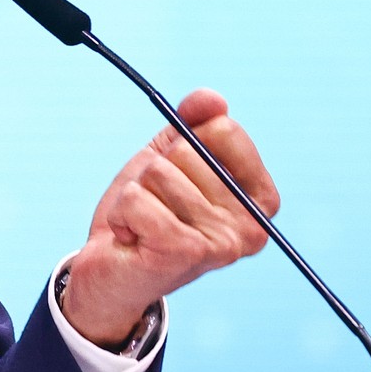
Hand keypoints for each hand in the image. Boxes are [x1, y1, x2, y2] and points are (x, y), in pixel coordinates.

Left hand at [61, 88, 279, 347]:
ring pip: (158, 173)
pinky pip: (136, 199)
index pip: (224, 129)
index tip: (180, 175)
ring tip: (143, 223)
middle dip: (156, 172)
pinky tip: (130, 237)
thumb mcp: (170, 158)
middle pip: (187, 149)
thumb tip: (211, 99)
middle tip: (157, 207)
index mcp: (259, 199)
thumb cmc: (147, 211)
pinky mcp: (186, 253)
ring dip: (137, 195)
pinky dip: (122, 212)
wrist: (112, 272)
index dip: (187, 142)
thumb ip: (192, 123)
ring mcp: (223, 243)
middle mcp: (252, 226)